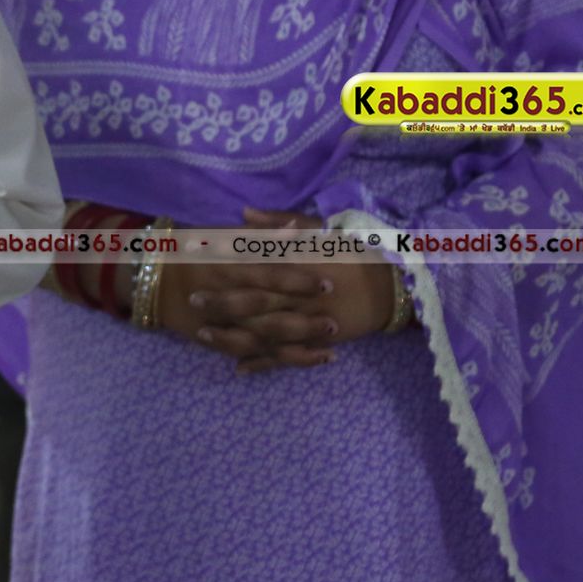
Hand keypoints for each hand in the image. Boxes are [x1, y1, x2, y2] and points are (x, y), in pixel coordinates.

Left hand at [165, 208, 395, 374]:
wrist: (390, 286)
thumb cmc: (351, 252)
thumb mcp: (319, 229)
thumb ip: (279, 222)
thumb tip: (243, 214)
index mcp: (296, 264)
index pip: (253, 264)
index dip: (224, 263)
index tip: (197, 261)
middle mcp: (297, 295)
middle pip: (252, 301)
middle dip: (220, 302)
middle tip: (192, 300)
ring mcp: (305, 321)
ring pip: (261, 333)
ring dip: (231, 336)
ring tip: (203, 336)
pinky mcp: (314, 342)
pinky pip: (283, 357)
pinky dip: (260, 363)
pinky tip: (237, 367)